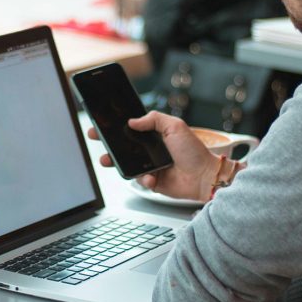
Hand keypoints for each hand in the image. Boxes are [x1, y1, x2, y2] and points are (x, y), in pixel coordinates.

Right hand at [87, 111, 218, 201]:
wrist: (204, 176)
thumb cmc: (194, 151)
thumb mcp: (175, 126)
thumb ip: (153, 119)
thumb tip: (132, 121)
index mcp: (155, 135)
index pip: (131, 129)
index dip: (116, 127)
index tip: (102, 124)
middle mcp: (151, 150)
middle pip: (124, 146)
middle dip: (108, 143)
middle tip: (97, 138)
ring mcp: (151, 166)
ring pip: (127, 164)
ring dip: (116, 162)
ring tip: (108, 160)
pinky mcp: (153, 182)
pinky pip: (140, 180)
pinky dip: (143, 179)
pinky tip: (152, 177)